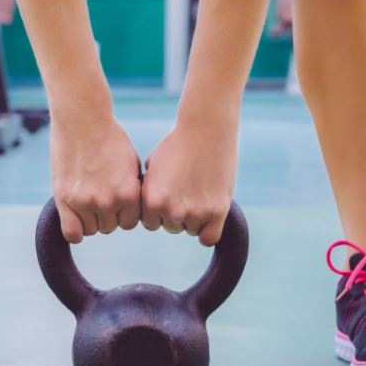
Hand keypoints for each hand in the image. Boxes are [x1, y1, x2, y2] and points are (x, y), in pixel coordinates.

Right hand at [51, 113, 141, 243]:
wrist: (83, 119)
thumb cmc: (109, 138)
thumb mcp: (131, 164)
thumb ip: (132, 189)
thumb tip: (133, 209)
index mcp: (129, 193)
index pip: (130, 222)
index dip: (123, 213)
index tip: (116, 202)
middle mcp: (108, 201)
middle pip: (110, 227)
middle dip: (106, 214)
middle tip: (98, 195)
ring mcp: (85, 202)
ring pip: (91, 230)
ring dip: (90, 219)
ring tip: (86, 199)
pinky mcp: (65, 199)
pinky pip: (72, 233)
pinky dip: (75, 231)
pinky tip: (76, 217)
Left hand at [141, 117, 237, 245]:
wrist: (206, 128)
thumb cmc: (178, 143)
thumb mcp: (153, 167)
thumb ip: (149, 191)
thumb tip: (148, 209)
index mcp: (152, 200)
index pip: (151, 222)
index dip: (159, 211)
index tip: (169, 196)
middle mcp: (171, 210)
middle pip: (171, 226)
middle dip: (177, 212)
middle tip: (188, 190)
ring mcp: (195, 212)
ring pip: (192, 229)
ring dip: (195, 217)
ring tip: (200, 192)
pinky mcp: (217, 211)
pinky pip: (209, 237)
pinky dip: (208, 231)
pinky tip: (210, 216)